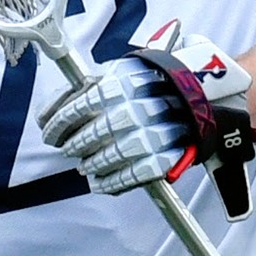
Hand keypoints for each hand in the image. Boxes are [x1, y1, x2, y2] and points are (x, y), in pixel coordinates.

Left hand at [38, 32, 255, 213]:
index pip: (75, 107)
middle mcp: (131, 109)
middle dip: (74, 145)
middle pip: (89, 135)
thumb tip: (53, 111)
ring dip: (91, 164)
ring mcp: (148, 135)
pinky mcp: (162, 157)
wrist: (207, 94)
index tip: (49, 132)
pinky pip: (130, 176)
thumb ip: (90, 87)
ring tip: (86, 166)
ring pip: (107, 157)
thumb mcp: (124, 71)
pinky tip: (100, 184)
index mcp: (119, 85)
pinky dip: (111, 183)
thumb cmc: (158, 81)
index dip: (57, 124)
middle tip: (69, 148)